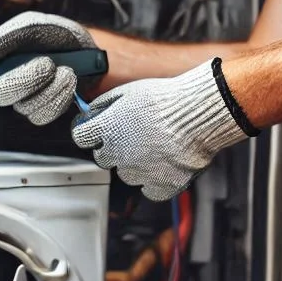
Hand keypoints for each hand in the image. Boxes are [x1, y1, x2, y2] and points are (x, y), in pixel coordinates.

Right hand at [0, 12, 95, 124]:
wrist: (87, 53)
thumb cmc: (56, 37)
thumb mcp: (35, 26)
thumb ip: (9, 36)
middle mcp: (5, 83)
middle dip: (24, 80)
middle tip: (47, 63)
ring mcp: (22, 100)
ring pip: (25, 107)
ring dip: (50, 88)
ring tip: (66, 70)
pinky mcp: (40, 112)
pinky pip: (42, 115)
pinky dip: (59, 97)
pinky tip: (69, 82)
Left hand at [71, 58, 254, 200]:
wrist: (199, 115)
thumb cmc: (167, 100)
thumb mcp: (128, 92)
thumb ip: (104, 105)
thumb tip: (89, 113)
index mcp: (106, 130)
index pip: (81, 137)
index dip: (92, 131)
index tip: (100, 129)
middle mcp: (117, 155)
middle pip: (104, 158)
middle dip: (115, 148)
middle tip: (136, 135)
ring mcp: (137, 174)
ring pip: (127, 174)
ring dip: (136, 164)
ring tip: (156, 146)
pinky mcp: (158, 186)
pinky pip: (149, 189)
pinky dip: (156, 180)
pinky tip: (165, 163)